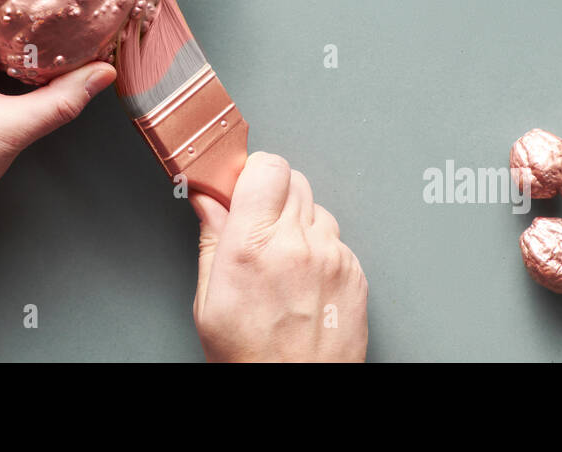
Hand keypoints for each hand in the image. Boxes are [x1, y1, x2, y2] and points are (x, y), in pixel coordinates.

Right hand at [191, 152, 367, 360]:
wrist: (293, 394)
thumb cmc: (248, 357)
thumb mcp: (209, 300)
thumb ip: (211, 238)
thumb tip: (206, 198)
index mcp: (252, 246)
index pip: (267, 167)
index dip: (254, 172)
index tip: (242, 187)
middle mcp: (297, 245)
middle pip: (293, 180)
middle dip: (273, 194)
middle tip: (257, 224)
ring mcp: (333, 258)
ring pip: (317, 208)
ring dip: (299, 222)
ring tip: (281, 261)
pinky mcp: (355, 273)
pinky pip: (337, 240)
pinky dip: (321, 250)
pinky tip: (303, 280)